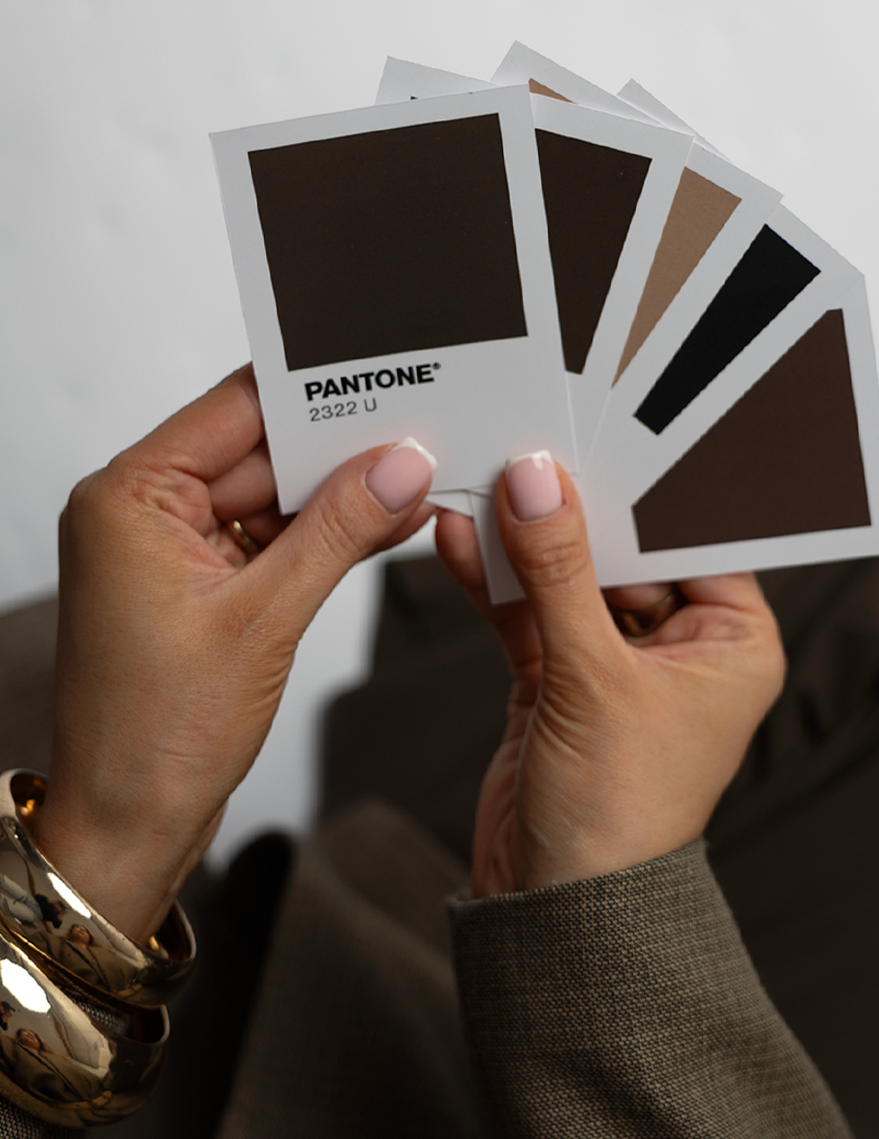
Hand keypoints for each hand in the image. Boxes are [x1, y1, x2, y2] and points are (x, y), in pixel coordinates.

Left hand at [31, 367, 434, 942]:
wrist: (127, 831)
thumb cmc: (153, 740)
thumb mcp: (264, 621)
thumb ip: (338, 531)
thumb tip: (397, 467)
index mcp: (128, 497)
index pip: (235, 410)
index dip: (314, 394)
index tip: (384, 378)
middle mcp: (139, 509)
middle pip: (259, 448)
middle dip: (340, 449)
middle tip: (420, 438)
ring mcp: (167, 546)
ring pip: (271, 492)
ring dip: (338, 495)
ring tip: (415, 483)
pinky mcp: (195, 581)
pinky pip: (268, 535)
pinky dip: (321, 535)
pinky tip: (382, 524)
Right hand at [436, 455, 784, 896]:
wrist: (554, 916)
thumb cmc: (617, 819)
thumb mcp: (592, 679)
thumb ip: (558, 573)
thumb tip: (537, 484)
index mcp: (733, 641)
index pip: (690, 535)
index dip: (642, 487)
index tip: (597, 430)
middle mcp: (681, 646)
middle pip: (622, 547)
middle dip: (570, 506)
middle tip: (526, 444)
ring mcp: (614, 662)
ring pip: (567, 575)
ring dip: (522, 538)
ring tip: (480, 477)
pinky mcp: (556, 680)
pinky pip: (526, 610)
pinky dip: (493, 579)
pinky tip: (459, 537)